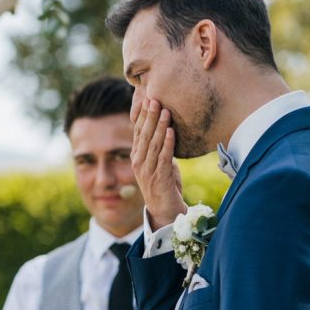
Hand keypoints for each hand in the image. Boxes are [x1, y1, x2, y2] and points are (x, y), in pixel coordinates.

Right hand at [131, 99, 184, 230]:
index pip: (138, 131)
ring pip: (153, 144)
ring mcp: (148, 171)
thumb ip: (159, 147)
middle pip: (144, 135)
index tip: (147, 99)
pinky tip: (172, 131)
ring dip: (159, 126)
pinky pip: (164, 157)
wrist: (164, 210)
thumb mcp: (159, 162)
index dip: (142, 115)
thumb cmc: (164, 185)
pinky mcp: (159, 178)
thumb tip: (166, 128)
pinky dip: (168, 144)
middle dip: (149, 116)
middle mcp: (139, 162)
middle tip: (154, 99)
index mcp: (137, 157)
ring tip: (165, 110)